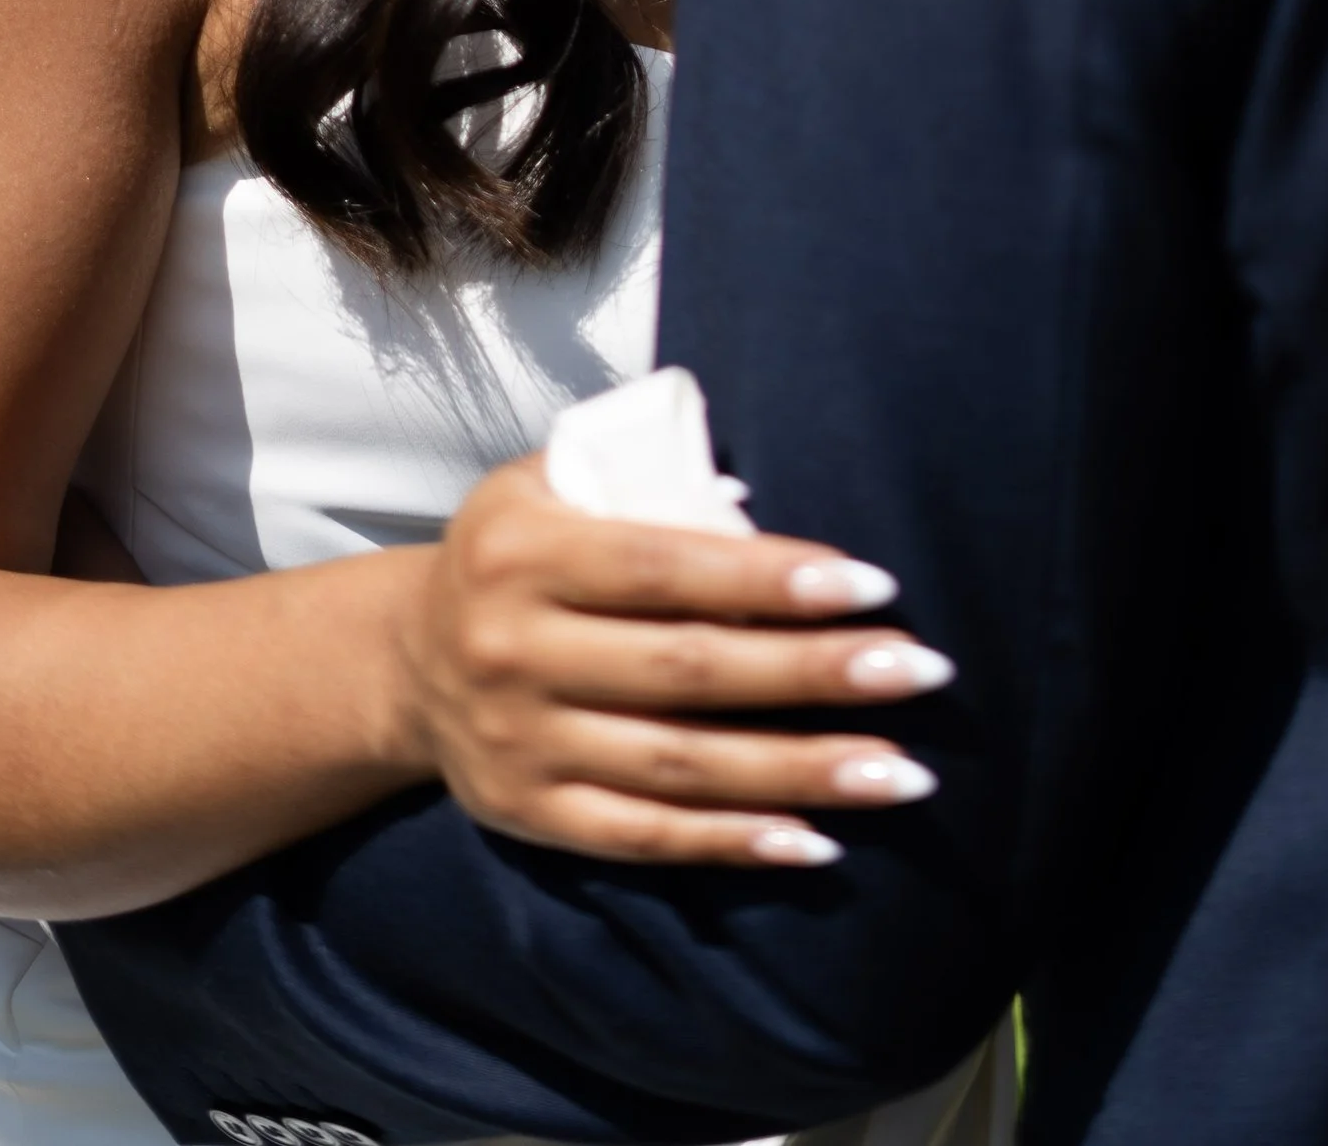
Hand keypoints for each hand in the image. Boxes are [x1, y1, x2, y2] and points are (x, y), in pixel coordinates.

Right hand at [402, 455, 954, 866]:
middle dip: (816, 672)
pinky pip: (644, 838)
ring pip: (680, 767)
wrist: (406, 661)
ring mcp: (521, 744)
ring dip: (802, 771)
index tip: (873, 585)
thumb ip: (641, 483)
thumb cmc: (518, 551)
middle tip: (921, 671)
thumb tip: (764, 512)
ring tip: (902, 769)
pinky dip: (733, 843)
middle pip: (690, 670)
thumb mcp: (548, 485)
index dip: (772, 578)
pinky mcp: (530, 817)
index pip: (669, 566)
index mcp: (524, 551)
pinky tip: (817, 841)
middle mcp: (515, 650)